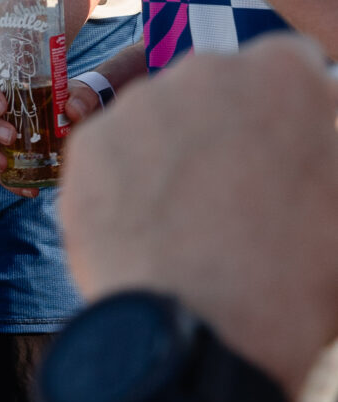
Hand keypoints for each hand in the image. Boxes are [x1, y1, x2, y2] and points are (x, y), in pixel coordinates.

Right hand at [0, 57, 107, 184]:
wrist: (75, 123)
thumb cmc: (70, 101)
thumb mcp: (80, 96)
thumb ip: (81, 99)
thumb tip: (71, 110)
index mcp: (3, 84)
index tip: (2, 106)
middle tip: (10, 136)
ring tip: (3, 165)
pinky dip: (8, 183)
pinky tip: (29, 190)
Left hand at [62, 36, 337, 393]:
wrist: (199, 333)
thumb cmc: (296, 279)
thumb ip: (328, 157)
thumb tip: (312, 145)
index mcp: (284, 74)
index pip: (290, 68)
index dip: (292, 112)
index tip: (287, 149)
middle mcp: (206, 70)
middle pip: (219, 90)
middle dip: (228, 128)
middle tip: (235, 192)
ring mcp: (139, 105)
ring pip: (160, 120)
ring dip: (173, 153)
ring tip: (187, 221)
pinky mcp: (88, 144)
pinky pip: (113, 155)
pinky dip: (126, 184)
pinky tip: (146, 230)